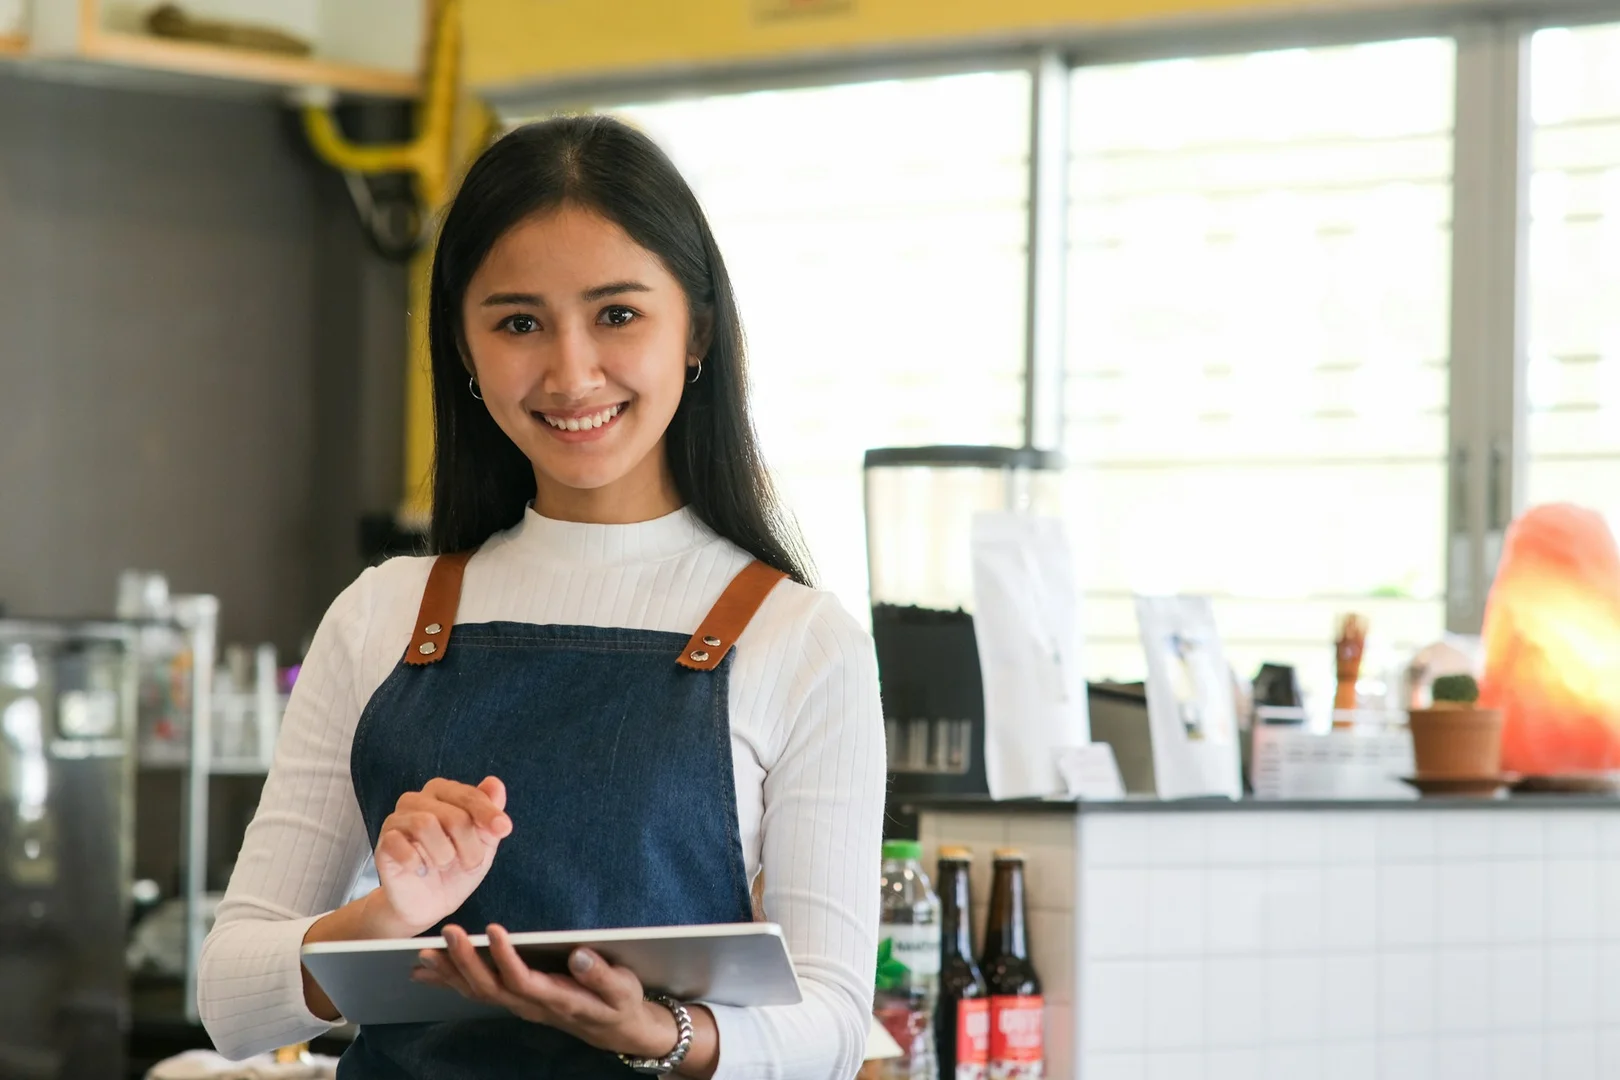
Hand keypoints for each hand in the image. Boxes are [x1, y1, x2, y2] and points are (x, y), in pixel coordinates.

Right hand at [371, 777, 511, 934]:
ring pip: (425, 824)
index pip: (469, 795)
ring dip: (444, 854)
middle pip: (452, 813)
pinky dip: (417, 862)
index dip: (488, 813)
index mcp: (444, 794)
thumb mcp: (482, 845)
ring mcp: (397, 820)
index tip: (504, 829)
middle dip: (468, 844)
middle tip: (469, 863)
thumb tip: (495, 783)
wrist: (427, 906)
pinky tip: (421, 870)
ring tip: (443, 865)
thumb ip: (489, 815)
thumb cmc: (455, 870)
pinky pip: (399, 844)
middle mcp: (418, 800)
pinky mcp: (383, 843)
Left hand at [414, 924, 680, 1060]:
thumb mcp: (623, 988)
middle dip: (466, 960)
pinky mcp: (516, 999)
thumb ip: (602, 975)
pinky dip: (451, 981)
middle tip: (448, 932)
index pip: (524, 980)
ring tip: (425, 954)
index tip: (494, 928)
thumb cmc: (620, 1002)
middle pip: (491, 988)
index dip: (506, 957)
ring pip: (479, 992)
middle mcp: (533, 1006)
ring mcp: (521, 1005)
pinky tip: (430, 971)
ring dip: (451, 973)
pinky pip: (478, 992)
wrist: (616, 1028)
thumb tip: (580, 955)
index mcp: (559, 999)